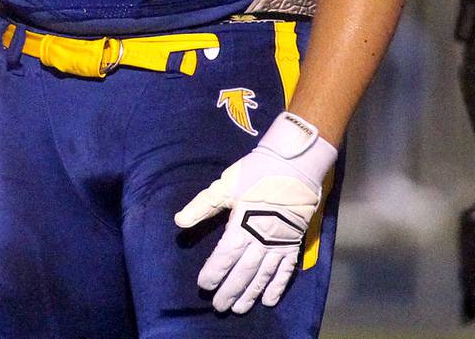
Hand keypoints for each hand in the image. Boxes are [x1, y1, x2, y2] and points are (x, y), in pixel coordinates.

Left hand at [174, 112, 335, 313]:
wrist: (294, 165)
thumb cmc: (257, 172)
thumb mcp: (226, 185)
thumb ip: (203, 205)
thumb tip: (179, 221)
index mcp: (242, 226)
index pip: (224, 257)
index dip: (213, 272)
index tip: (203, 284)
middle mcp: (261, 241)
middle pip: (243, 272)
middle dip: (230, 290)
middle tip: (219, 306)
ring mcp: (279, 244)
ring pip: (263, 276)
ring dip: (251, 294)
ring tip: (239, 309)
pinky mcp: (293, 244)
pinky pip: (285, 271)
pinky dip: (278, 287)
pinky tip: (269, 300)